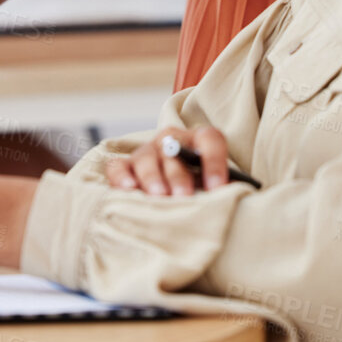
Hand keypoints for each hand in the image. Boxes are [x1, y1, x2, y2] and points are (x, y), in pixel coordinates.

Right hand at [105, 126, 230, 195]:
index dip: (215, 162)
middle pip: (174, 151)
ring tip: (159, 196)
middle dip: (179, 175)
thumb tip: (222, 202)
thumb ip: (217, 189)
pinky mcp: (125, 166)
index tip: (217, 188)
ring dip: (153, 178)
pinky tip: (130, 189)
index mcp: (198, 140)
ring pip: (146, 159)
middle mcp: (170, 140)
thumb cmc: (198, 189)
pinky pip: (118, 167)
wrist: (172, 191)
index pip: (210, 140)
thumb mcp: (211, 185)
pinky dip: (122, 177)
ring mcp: (146, 152)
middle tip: (184, 196)